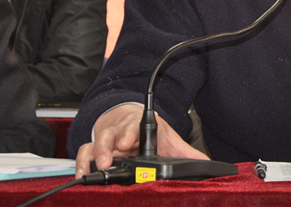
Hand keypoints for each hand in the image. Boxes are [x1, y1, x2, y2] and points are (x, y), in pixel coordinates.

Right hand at [74, 104, 209, 177]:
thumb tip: (209, 166)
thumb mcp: (168, 140)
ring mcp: (105, 139)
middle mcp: (119, 131)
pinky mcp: (93, 148)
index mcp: (138, 127)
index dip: (128, 134)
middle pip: (110, 136)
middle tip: (108, 160)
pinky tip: (80, 174)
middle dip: (107, 148)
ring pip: (94, 144)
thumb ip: (186, 154)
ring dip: (93, 156)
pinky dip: (81, 163)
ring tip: (96, 168)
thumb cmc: (149, 132)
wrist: (128, 117)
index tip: (126, 143)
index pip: (132, 128)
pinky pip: (83, 153)